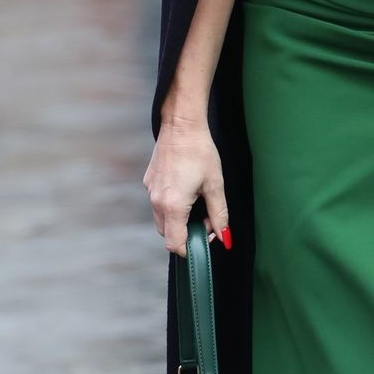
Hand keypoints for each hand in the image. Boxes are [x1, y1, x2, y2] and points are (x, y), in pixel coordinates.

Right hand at [143, 115, 229, 256]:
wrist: (181, 126)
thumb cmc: (199, 151)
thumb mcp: (215, 185)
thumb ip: (219, 214)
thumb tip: (224, 236)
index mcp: (173, 205)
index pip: (174, 243)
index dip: (190, 248)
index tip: (204, 238)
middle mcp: (157, 201)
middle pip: (167, 233)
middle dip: (186, 232)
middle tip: (206, 217)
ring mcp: (150, 191)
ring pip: (162, 219)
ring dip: (178, 219)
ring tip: (197, 200)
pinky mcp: (149, 182)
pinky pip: (158, 203)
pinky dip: (171, 205)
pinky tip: (186, 189)